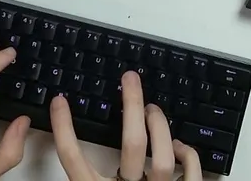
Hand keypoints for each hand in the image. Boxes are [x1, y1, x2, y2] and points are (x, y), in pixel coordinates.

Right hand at [50, 71, 202, 180]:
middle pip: (132, 145)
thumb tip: (78, 153)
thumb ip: (88, 174)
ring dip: (161, 127)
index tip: (60, 102)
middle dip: (133, 105)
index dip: (64, 128)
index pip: (73, 159)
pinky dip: (186, 153)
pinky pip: (190, 172)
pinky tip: (177, 145)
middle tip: (131, 79)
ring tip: (152, 111)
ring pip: (164, 158)